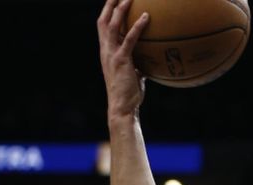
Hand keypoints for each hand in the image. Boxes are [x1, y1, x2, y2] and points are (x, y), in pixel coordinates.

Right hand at [97, 0, 149, 119]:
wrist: (122, 107)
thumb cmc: (129, 94)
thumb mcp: (133, 76)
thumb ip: (138, 66)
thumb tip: (149, 63)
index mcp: (106, 52)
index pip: (103, 27)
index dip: (107, 12)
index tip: (113, 0)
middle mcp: (105, 50)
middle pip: (104, 20)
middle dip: (110, 4)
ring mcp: (112, 54)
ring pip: (113, 25)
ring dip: (121, 9)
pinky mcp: (121, 60)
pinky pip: (130, 39)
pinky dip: (138, 26)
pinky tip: (147, 17)